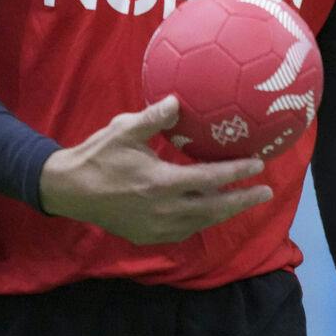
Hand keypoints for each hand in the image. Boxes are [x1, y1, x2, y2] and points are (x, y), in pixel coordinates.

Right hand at [37, 96, 271, 243]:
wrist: (67, 190)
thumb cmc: (97, 156)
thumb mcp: (124, 130)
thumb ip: (153, 117)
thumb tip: (178, 100)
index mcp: (160, 183)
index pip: (209, 179)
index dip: (236, 172)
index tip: (259, 164)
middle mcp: (162, 210)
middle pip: (214, 208)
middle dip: (243, 200)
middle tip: (268, 191)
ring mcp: (155, 227)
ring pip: (201, 222)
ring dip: (225, 212)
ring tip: (246, 200)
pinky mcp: (146, 235)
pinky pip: (183, 230)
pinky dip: (202, 220)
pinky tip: (211, 210)